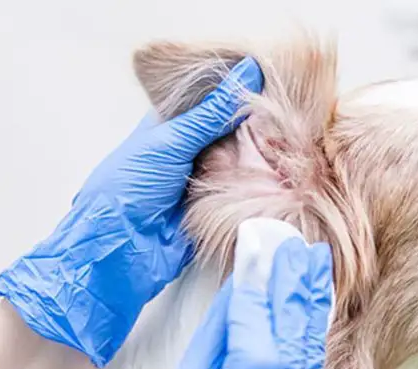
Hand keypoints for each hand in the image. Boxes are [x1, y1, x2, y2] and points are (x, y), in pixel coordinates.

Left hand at [0, 57, 263, 366]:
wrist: (121, 248)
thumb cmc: (129, 187)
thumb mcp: (172, 139)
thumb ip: (212, 111)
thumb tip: (247, 71)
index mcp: (169, 126)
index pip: (208, 101)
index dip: (235, 90)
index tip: (270, 76)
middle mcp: (187, 152)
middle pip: (228, 131)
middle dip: (254, 123)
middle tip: (292, 107)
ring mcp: (202, 180)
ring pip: (239, 161)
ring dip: (259, 154)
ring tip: (296, 134)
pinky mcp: (214, 207)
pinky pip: (242, 191)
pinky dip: (258, 184)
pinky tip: (284, 169)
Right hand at [85, 236, 333, 368]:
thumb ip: (209, 355)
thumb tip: (239, 295)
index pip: (254, 364)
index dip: (260, 306)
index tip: (262, 259)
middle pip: (290, 362)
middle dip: (293, 298)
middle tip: (299, 248)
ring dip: (309, 314)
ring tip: (312, 266)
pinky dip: (307, 345)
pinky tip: (309, 311)